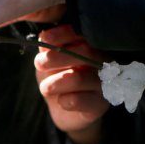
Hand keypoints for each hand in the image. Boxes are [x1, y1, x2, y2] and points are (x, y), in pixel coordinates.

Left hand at [34, 24, 109, 143]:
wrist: (67, 110)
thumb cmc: (59, 79)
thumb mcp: (51, 61)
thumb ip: (50, 48)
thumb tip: (45, 38)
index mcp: (93, 46)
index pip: (83, 33)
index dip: (62, 34)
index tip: (45, 39)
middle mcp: (104, 62)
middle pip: (86, 52)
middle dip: (56, 57)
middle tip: (39, 63)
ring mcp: (105, 84)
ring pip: (79, 78)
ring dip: (55, 82)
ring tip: (45, 87)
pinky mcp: (100, 105)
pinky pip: (79, 100)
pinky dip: (64, 100)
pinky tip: (61, 101)